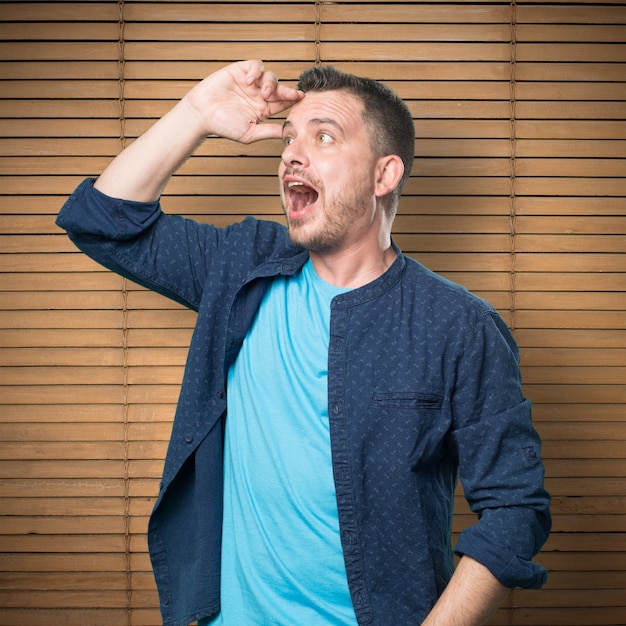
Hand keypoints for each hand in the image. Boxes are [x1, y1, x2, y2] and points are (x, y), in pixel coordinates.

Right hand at [183, 60, 303, 142]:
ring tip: (262, 92)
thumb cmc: (223, 126)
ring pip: (270, 76)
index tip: (301, 99)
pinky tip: (249, 81)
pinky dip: (255, 71)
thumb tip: (287, 133)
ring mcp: (250, 83)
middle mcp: (258, 95)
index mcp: (263, 109)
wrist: (203, 114)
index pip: (282, 103)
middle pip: (279, 88)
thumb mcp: (249, 133)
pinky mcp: (240, 71)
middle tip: (291, 95)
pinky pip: (256, 66)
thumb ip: (268, 131)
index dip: (292, 100)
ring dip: (270, 83)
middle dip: (287, 91)